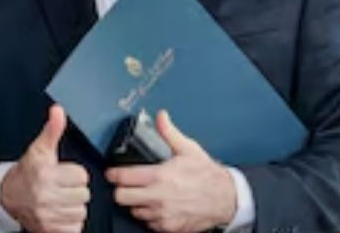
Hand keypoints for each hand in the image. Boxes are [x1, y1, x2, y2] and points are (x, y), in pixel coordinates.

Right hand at [0, 105, 90, 232]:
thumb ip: (52, 130)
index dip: (74, 174)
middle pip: (83, 195)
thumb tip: (58, 110)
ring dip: (73, 207)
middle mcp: (45, 196)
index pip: (81, 176)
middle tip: (61, 187)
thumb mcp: (39, 149)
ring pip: (81, 212)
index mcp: (45, 174)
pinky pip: (75, 228)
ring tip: (60, 200)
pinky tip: (60, 213)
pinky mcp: (48, 230)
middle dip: (75, 190)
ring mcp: (47, 215)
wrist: (7, 196)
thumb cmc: (27, 172)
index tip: (63, 173)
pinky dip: (70, 223)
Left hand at [106, 110, 236, 231]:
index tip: (112, 173)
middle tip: (126, 185)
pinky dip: (149, 216)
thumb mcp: (188, 149)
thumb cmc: (207, 176)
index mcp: (159, 176)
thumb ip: (169, 133)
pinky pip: (148, 224)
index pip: (122, 177)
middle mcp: (158, 197)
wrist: (226, 199)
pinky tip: (156, 206)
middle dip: (121, 190)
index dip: (114, 174)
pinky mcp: (168, 227)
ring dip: (136, 204)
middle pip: (121, 197)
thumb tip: (160, 117)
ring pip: (134, 211)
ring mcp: (162, 214)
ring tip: (144, 195)